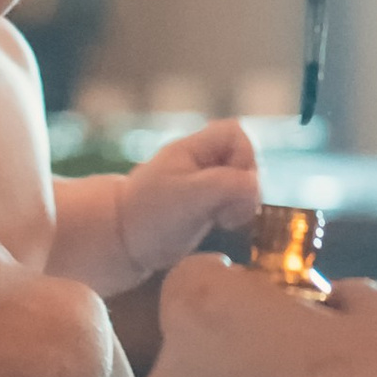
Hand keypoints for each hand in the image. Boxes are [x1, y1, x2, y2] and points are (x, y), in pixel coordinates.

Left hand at [118, 120, 261, 277]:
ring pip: (243, 183)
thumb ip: (227, 184)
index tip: (231, 186)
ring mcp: (205, 184)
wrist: (120, 243)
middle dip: (244, 186)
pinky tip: (221, 226)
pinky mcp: (207, 207)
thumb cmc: (149, 215)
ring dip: (242, 203)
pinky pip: (236, 202)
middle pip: (245, 159)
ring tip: (224, 221)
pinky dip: (236, 215)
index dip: (244, 157)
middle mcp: (201, 162)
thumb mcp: (190, 196)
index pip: (236, 133)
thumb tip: (255, 186)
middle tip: (227, 211)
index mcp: (193, 149)